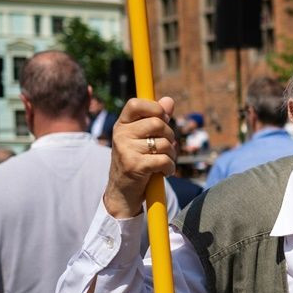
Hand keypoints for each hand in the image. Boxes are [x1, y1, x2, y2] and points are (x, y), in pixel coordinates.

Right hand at [104, 97, 176, 217]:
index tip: (163, 119)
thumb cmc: (137, 161)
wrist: (123, 192)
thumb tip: (169, 100)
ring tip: (164, 162)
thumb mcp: (143, 138)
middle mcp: (121, 135)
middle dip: (170, 136)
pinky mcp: (134, 165)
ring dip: (171, 154)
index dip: (154, 108)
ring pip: (164, 143)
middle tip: (167, 147)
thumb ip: (157, 118)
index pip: (136, 104)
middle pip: (157, 123)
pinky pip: (164, 160)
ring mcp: (126, 150)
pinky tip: (164, 172)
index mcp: (122, 124)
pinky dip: (170, 167)